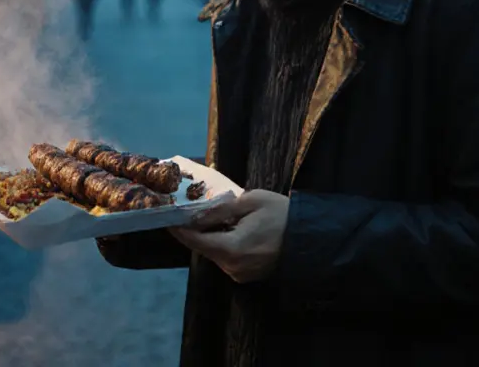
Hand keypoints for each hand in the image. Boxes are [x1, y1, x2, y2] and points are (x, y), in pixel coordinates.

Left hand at [169, 189, 288, 283]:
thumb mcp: (250, 202)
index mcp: (231, 248)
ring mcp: (240, 274)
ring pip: (215, 254)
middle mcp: (232, 267)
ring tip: (214, 218)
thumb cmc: (282, 215)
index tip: (168, 217)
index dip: (179, 229)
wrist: (311, 238)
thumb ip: (219, 210)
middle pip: (203, 248)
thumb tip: (195, 215)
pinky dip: (224, 245)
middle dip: (195, 231)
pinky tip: (231, 230)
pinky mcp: (247, 276)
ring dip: (211, 238)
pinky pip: (227, 259)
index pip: (194, 240)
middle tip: (189, 212)